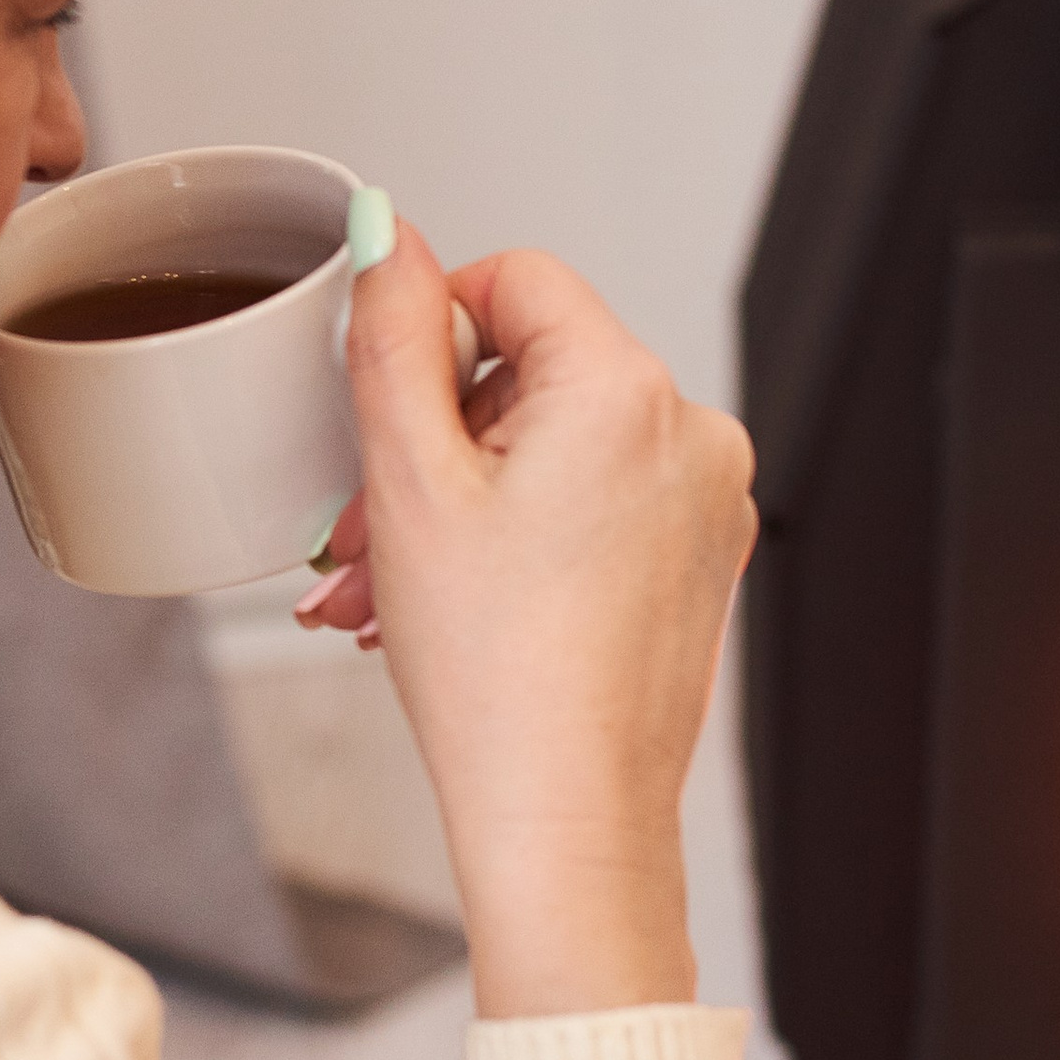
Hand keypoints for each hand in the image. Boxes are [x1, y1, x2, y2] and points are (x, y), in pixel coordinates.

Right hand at [303, 223, 755, 1018]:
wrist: (565, 827)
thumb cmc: (499, 682)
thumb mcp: (410, 481)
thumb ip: (390, 334)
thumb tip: (383, 233)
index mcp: (627, 393)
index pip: (514, 281)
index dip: (428, 330)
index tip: (379, 406)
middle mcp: (690, 437)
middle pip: (529, 376)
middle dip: (427, 445)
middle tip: (357, 528)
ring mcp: (702, 506)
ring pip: (550, 453)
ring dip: (454, 506)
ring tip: (384, 589)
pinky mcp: (694, 565)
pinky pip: (589, 511)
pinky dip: (513, 542)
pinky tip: (447, 609)